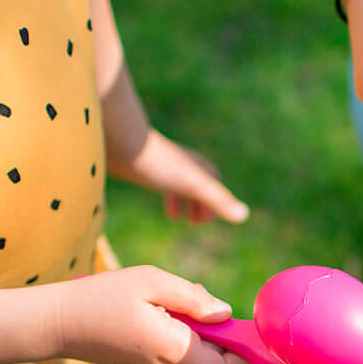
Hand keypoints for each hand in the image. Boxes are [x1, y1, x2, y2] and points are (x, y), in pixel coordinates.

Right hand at [54, 268, 248, 363]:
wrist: (56, 322)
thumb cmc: (101, 297)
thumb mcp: (151, 282)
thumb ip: (193, 298)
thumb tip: (225, 313)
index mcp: (175, 349)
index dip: (242, 353)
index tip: (241, 327)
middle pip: (215, 360)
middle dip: (219, 333)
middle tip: (195, 302)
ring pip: (197, 351)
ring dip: (197, 327)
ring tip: (165, 298)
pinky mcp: (148, 361)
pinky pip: (179, 348)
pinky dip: (180, 329)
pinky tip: (155, 306)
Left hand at [113, 128, 248, 224]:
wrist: (119, 141)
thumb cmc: (158, 164)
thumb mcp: (192, 185)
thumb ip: (217, 200)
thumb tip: (244, 216)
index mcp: (195, 165)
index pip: (213, 180)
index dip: (214, 200)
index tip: (207, 220)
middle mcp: (181, 160)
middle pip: (196, 181)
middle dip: (198, 202)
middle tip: (194, 222)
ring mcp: (160, 160)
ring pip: (176, 180)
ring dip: (179, 198)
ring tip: (174, 215)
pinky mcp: (140, 162)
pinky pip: (155, 176)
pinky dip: (160, 189)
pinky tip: (150, 197)